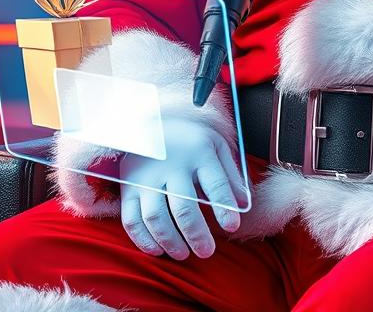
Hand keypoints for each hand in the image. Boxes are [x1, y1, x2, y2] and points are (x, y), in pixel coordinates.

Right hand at [120, 117, 248, 259]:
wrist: (151, 119)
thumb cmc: (191, 139)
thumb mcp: (216, 145)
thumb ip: (231, 175)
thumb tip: (244, 205)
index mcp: (199, 152)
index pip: (215, 183)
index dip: (224, 207)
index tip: (232, 227)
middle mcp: (172, 165)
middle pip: (184, 206)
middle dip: (197, 233)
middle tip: (207, 252)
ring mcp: (147, 176)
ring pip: (156, 217)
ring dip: (170, 241)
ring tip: (184, 254)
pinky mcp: (128, 187)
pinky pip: (132, 219)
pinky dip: (143, 240)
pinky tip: (158, 250)